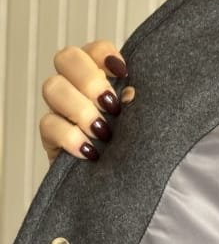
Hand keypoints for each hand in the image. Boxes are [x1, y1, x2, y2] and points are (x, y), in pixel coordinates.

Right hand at [40, 39, 134, 164]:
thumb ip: (140, 107)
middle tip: (111, 105)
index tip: (123, 72)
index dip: (104, 54)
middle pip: (66, 58)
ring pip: (52, 87)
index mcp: (103, 79)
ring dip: (80, 108)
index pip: (94, 50)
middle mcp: (78, 89)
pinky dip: (70, 136)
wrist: (125, 193)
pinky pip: (48, 125)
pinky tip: (90, 151)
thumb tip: (131, 95)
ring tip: (103, 132)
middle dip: (88, 79)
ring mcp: (62, 111)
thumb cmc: (138, 153)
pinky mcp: (52, 137)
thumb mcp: (145, 127)